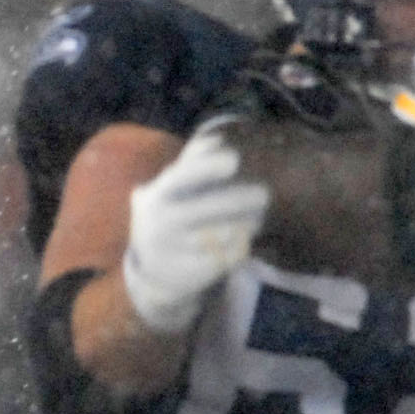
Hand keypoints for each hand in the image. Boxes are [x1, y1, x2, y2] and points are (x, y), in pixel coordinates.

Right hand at [120, 128, 267, 332]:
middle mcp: (164, 223)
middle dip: (243, 199)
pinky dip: (243, 245)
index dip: (208, 167)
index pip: (183, 178)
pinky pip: (231, 255)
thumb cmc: (168, 217)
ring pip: (226, 232)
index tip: (235, 161)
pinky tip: (246, 238)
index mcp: (158, 195)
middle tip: (264, 195)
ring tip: (256, 217)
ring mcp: (177, 250)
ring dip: (248, 222)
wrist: (150, 272)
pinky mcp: (195, 273)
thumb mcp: (168, 189)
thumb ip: (191, 162)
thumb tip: (217, 140)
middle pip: (212, 207)